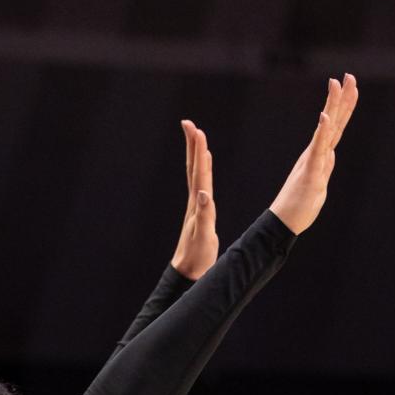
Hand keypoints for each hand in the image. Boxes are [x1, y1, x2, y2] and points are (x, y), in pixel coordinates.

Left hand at [171, 120, 218, 279]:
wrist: (188, 272)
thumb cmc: (196, 257)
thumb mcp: (203, 236)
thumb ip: (204, 214)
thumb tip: (203, 192)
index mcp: (196, 204)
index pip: (198, 172)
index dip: (198, 151)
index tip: (197, 129)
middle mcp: (194, 201)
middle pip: (193, 167)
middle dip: (193, 144)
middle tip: (189, 123)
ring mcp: (195, 206)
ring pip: (196, 174)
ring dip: (197, 154)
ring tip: (198, 137)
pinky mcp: (199, 212)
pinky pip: (201, 184)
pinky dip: (204, 171)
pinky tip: (206, 164)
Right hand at [270, 74, 357, 235]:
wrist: (284, 223)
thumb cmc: (299, 206)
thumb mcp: (319, 184)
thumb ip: (325, 167)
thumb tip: (331, 154)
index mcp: (319, 156)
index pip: (334, 127)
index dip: (343, 107)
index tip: (350, 86)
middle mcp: (316, 153)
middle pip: (332, 121)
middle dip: (341, 98)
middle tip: (348, 75)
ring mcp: (313, 160)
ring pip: (326, 129)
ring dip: (332, 106)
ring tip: (338, 84)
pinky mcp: (310, 172)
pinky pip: (317, 149)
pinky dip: (321, 132)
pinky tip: (324, 116)